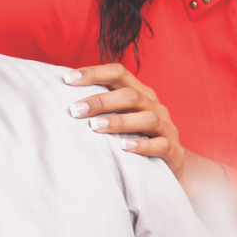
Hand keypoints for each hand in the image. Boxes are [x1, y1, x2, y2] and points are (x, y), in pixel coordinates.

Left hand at [63, 64, 226, 191]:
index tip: (67, 79)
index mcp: (140, 93)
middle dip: (100, 101)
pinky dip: (142, 145)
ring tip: (95, 127)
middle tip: (75, 110)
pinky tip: (124, 147)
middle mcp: (154, 106)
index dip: (94, 73)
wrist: (174, 164)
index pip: (118, 73)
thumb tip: (62, 100)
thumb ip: (102, 107)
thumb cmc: (137, 137)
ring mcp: (166, 127)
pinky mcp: (173, 150)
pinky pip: (160, 145)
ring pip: (146, 118)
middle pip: (130, 95)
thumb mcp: (122, 117)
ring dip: (118, 122)